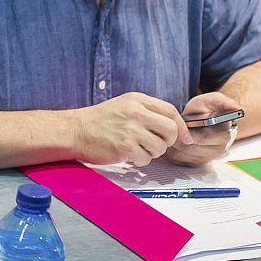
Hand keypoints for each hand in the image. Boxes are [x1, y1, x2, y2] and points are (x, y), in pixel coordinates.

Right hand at [70, 92, 188, 165]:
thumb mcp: (124, 105)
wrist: (75, 131)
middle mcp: (136, 113)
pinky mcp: (125, 147)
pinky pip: (146, 159)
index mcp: (137, 100)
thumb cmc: (99, 120)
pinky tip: (128, 154)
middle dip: (169, 141)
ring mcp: (131, 130)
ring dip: (152, 152)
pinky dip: (140, 160)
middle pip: (171, 130)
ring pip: (160, 147)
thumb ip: (147, 111)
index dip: (182, 126)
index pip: (170, 111)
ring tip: (136, 148)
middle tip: (157, 144)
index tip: (184, 138)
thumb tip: (174, 128)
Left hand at [163, 92, 239, 165]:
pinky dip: (172, 152)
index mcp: (223, 135)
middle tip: (170, 128)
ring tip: (169, 133)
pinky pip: (180, 161)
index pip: (203, 138)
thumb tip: (236, 107)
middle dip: (178, 138)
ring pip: (184, 156)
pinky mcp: (197, 162)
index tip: (180, 124)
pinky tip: (171, 141)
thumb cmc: (208, 109)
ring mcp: (208, 157)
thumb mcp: (214, 100)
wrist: (204, 118)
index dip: (188, 132)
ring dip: (174, 145)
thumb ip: (223, 102)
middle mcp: (218, 149)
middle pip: (191, 148)